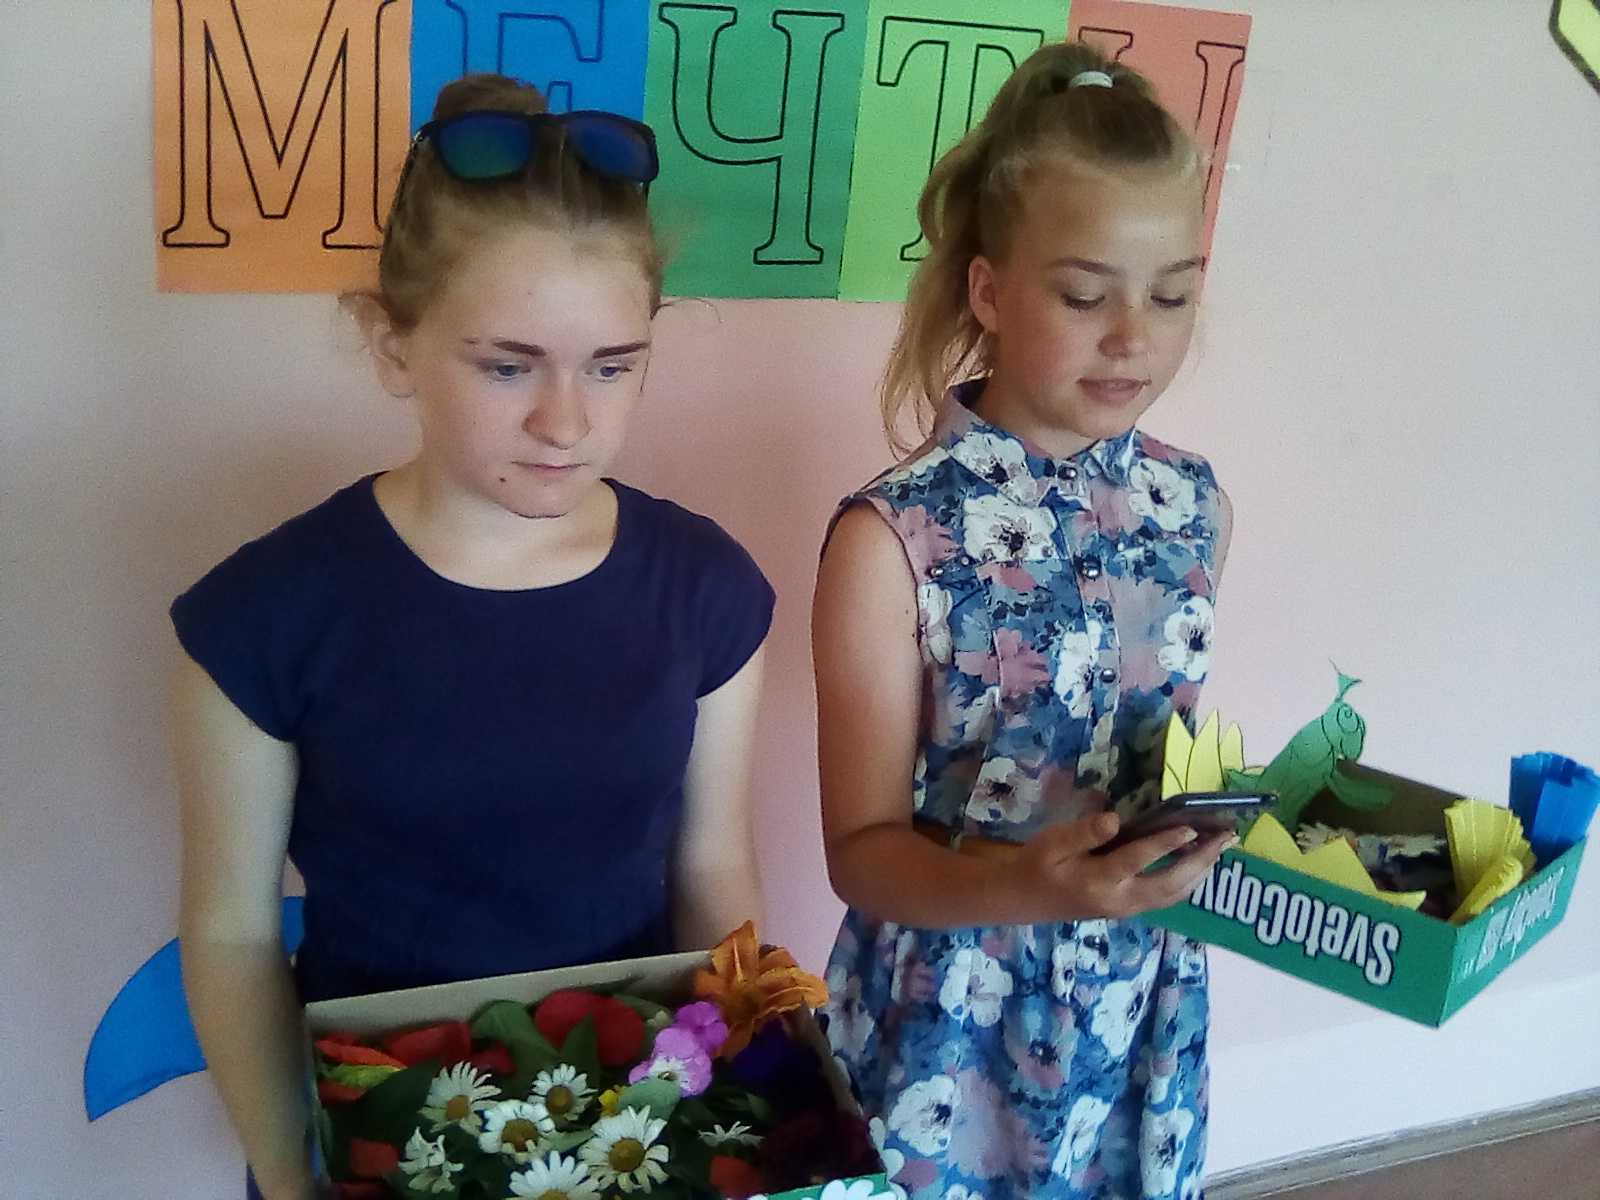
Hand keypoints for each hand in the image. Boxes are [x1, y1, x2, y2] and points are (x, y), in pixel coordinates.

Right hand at [1009, 811, 1233, 922]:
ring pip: (1173, 894)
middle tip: (1226, 837)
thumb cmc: (1037, 865)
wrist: (1026, 900)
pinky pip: (1167, 897)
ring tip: (1222, 847)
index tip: (1190, 828)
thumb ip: (1082, 833)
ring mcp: (1128, 907)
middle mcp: (1120, 899)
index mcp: (1098, 881)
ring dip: (1201, 871)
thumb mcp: (1050, 843)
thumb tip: (1115, 821)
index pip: (1137, 860)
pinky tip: (1200, 863)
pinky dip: (1189, 880)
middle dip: (1200, 861)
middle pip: (1169, 883)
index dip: (1165, 844)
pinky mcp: (1130, 908)